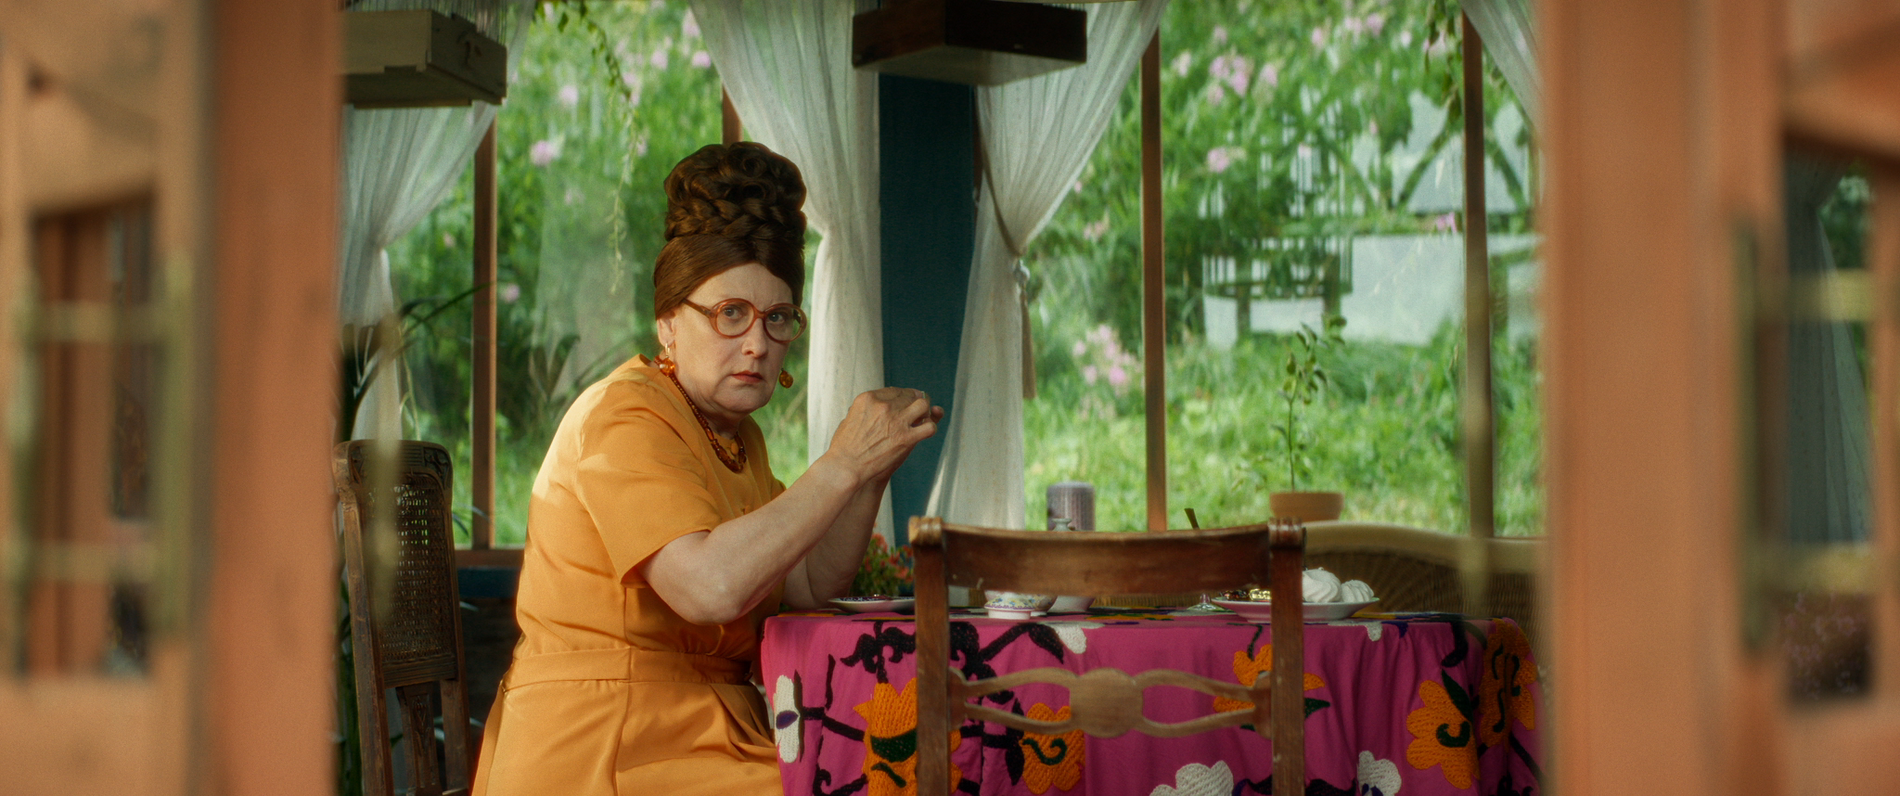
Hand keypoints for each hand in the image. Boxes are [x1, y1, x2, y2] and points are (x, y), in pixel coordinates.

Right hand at [823, 387, 942, 484]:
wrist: (846, 467)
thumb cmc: (845, 447)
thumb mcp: (849, 419)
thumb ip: (864, 411)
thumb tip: (873, 408)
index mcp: (868, 398)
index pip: (894, 390)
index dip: (903, 396)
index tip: (906, 401)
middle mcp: (884, 405)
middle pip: (910, 395)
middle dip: (914, 402)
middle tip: (917, 411)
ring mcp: (896, 420)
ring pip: (923, 405)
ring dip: (925, 411)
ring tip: (922, 419)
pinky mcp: (906, 438)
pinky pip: (929, 426)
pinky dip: (930, 428)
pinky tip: (924, 433)